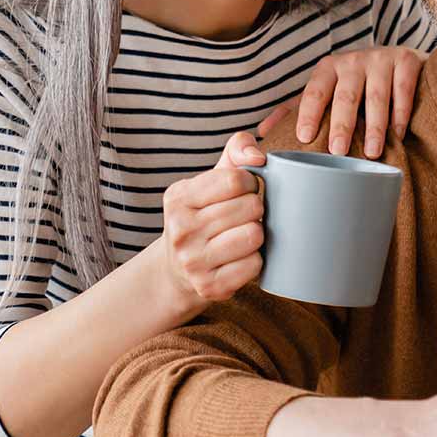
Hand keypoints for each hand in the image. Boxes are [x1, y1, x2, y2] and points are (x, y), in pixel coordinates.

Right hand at [157, 132, 266, 318]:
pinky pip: (255, 265)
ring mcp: (192, 261)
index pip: (236, 179)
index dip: (250, 183)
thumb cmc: (205, 214)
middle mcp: (180, 230)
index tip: (242, 192)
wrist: (178, 269)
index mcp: (178, 197)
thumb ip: (237, 150)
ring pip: (255, 235)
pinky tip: (240, 257)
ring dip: (257, 234)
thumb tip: (258, 157)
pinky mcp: (210, 287)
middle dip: (255, 209)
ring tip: (242, 235)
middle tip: (242, 217)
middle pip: (251, 207)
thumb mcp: (212, 178)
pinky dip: (255, 260)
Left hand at [257, 46, 427, 157]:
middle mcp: (353, 61)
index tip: (303, 137)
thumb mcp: (325, 91)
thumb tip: (262, 132)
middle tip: (337, 151)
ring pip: (377, 95)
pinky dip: (400, 113)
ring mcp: (381, 59)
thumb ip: (296, 109)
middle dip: (342, 124)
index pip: (314, 91)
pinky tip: (398, 134)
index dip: (308, 113)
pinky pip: (403, 90)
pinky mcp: (407, 61)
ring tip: (372, 152)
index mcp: (329, 68)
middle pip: (346, 95)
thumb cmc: (356, 84)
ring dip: (375, 126)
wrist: (400, 60)